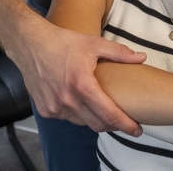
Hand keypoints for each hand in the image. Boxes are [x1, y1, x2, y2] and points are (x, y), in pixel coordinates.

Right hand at [9, 16, 146, 133]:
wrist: (30, 43)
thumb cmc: (62, 42)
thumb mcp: (93, 43)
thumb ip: (119, 53)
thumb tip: (142, 57)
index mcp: (82, 85)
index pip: (109, 114)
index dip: (126, 125)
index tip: (137, 129)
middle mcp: (67, 100)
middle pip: (97, 124)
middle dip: (112, 125)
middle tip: (123, 119)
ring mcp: (54, 107)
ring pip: (82, 123)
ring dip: (94, 119)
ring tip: (101, 109)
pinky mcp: (45, 109)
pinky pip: (67, 118)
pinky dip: (76, 114)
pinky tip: (79, 102)